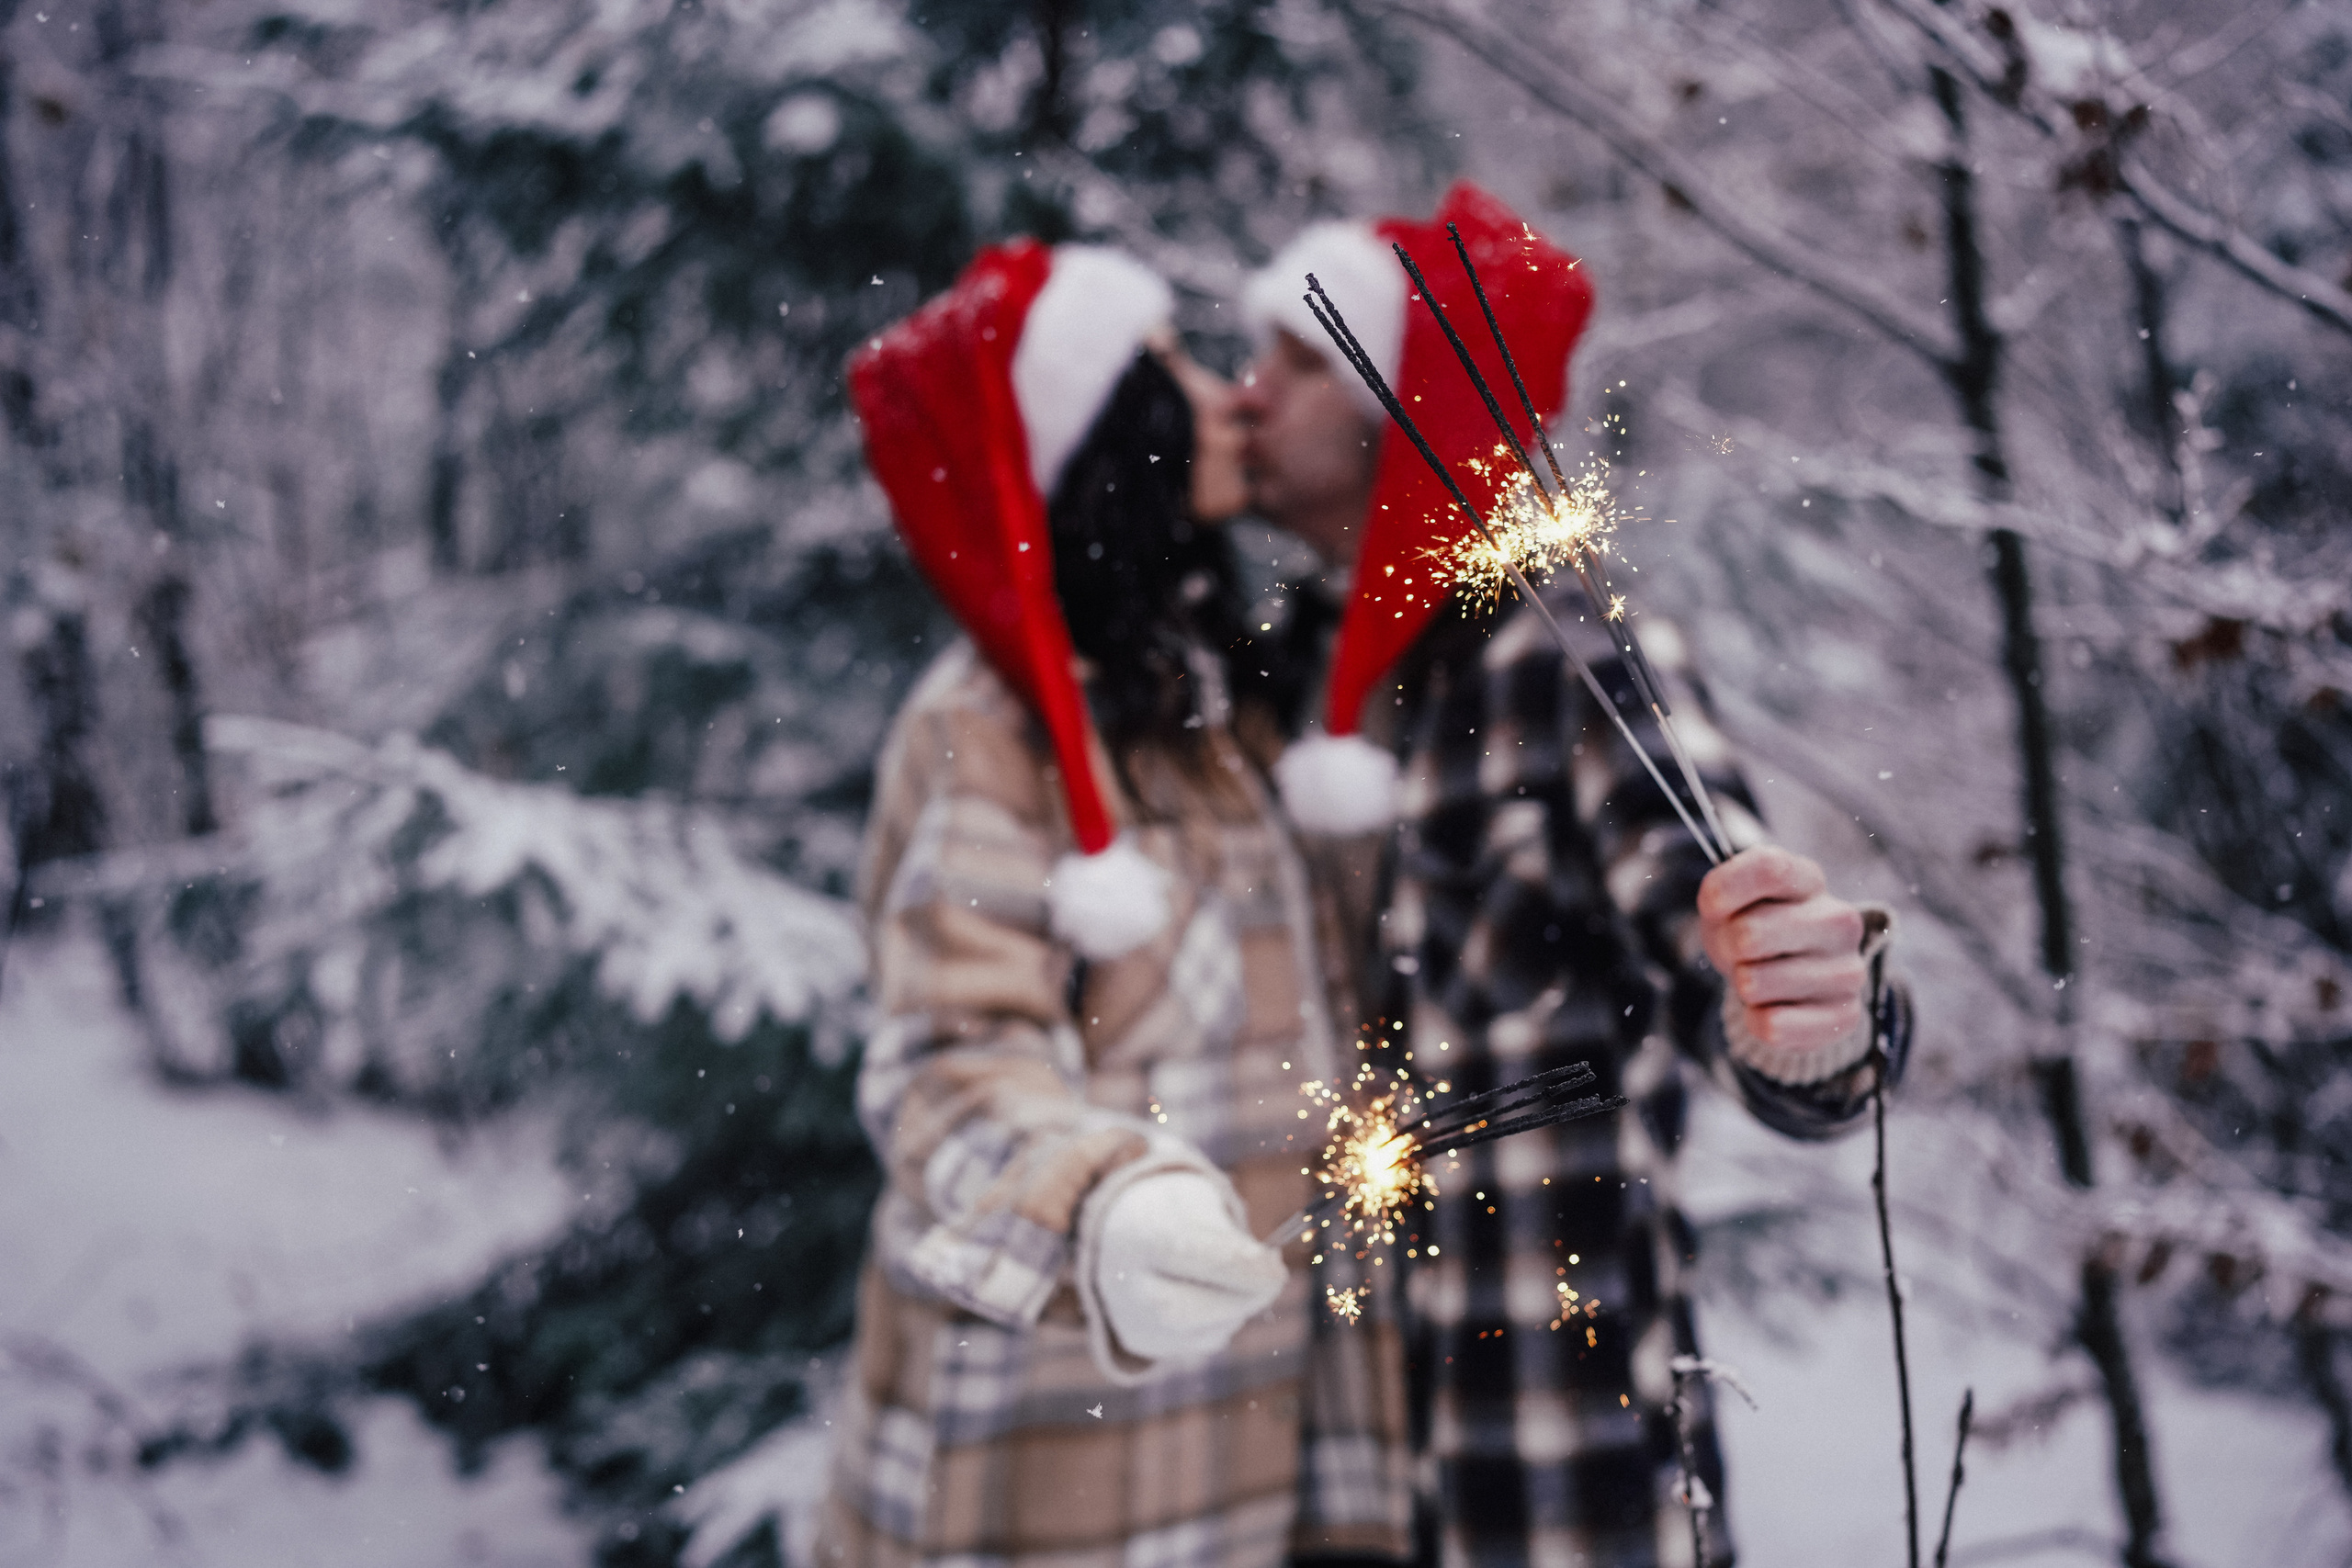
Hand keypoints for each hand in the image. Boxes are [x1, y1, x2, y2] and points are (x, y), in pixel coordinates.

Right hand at [1093, 1170, 1285, 1360]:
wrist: (1126, 1236)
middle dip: (1241, 1298)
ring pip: (1197, 1334)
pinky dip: (1225, 1321)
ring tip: (1247, 1278)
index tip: (1275, 1264)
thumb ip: (1231, 1238)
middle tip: (1276, 1277)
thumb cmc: (1174, 1214)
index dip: (1235, 1263)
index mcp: (1134, 1235)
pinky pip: (1202, 1342)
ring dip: (1239, 1309)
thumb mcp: (1197, 1203)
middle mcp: (1123, 1285)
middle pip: (1181, 1310)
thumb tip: (1271, 1272)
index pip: (1182, 1254)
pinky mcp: (1147, 1342)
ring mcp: (1132, 1320)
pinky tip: (1222, 1295)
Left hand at [1697, 845, 1868, 1058]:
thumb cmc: (1752, 928)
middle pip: (1749, 934)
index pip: (1768, 869)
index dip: (1727, 887)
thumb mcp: (1728, 901)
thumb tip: (1717, 899)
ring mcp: (1848, 970)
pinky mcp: (1844, 1016)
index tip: (1712, 905)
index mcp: (1810, 881)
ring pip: (1754, 983)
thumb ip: (1720, 890)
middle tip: (1741, 949)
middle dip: (1729, 946)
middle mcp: (1840, 922)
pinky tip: (1773, 1006)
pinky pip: (1772, 1026)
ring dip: (1743, 984)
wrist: (1780, 977)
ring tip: (1760, 976)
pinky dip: (1756, 1019)